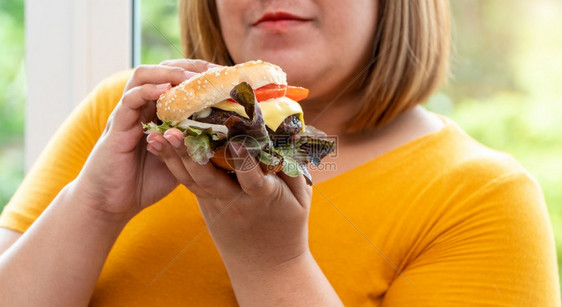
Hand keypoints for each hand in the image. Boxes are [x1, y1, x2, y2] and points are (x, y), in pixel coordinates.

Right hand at [74, 60, 217, 222]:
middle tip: (213, 73)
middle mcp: (142, 107)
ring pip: (143, 76)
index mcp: (157, 112)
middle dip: (188, 66)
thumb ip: (195, 145)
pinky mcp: (117, 127)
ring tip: (191, 78)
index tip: (224, 76)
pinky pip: (130, 100)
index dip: (200, 73)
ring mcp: (127, 114)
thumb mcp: (179, 160)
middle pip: (162, 69)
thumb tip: (228, 141)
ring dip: (169, 73)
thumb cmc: (145, 182)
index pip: (177, 79)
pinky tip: (166, 91)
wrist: (111, 204)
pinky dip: (147, 91)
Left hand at [147, 127, 312, 268]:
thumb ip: (294, 168)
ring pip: (192, 181)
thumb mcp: (301, 200)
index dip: (244, 162)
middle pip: (209, 179)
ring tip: (158, 134)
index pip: (253, 180)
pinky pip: (188, 184)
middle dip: (190, 155)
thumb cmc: (288, 227)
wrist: (266, 267)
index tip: (236, 142)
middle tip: (174, 131)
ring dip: (174, 158)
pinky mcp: (205, 206)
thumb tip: (293, 132)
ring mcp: (216, 206)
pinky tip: (159, 146)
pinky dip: (173, 165)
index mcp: (263, 199)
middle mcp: (235, 202)